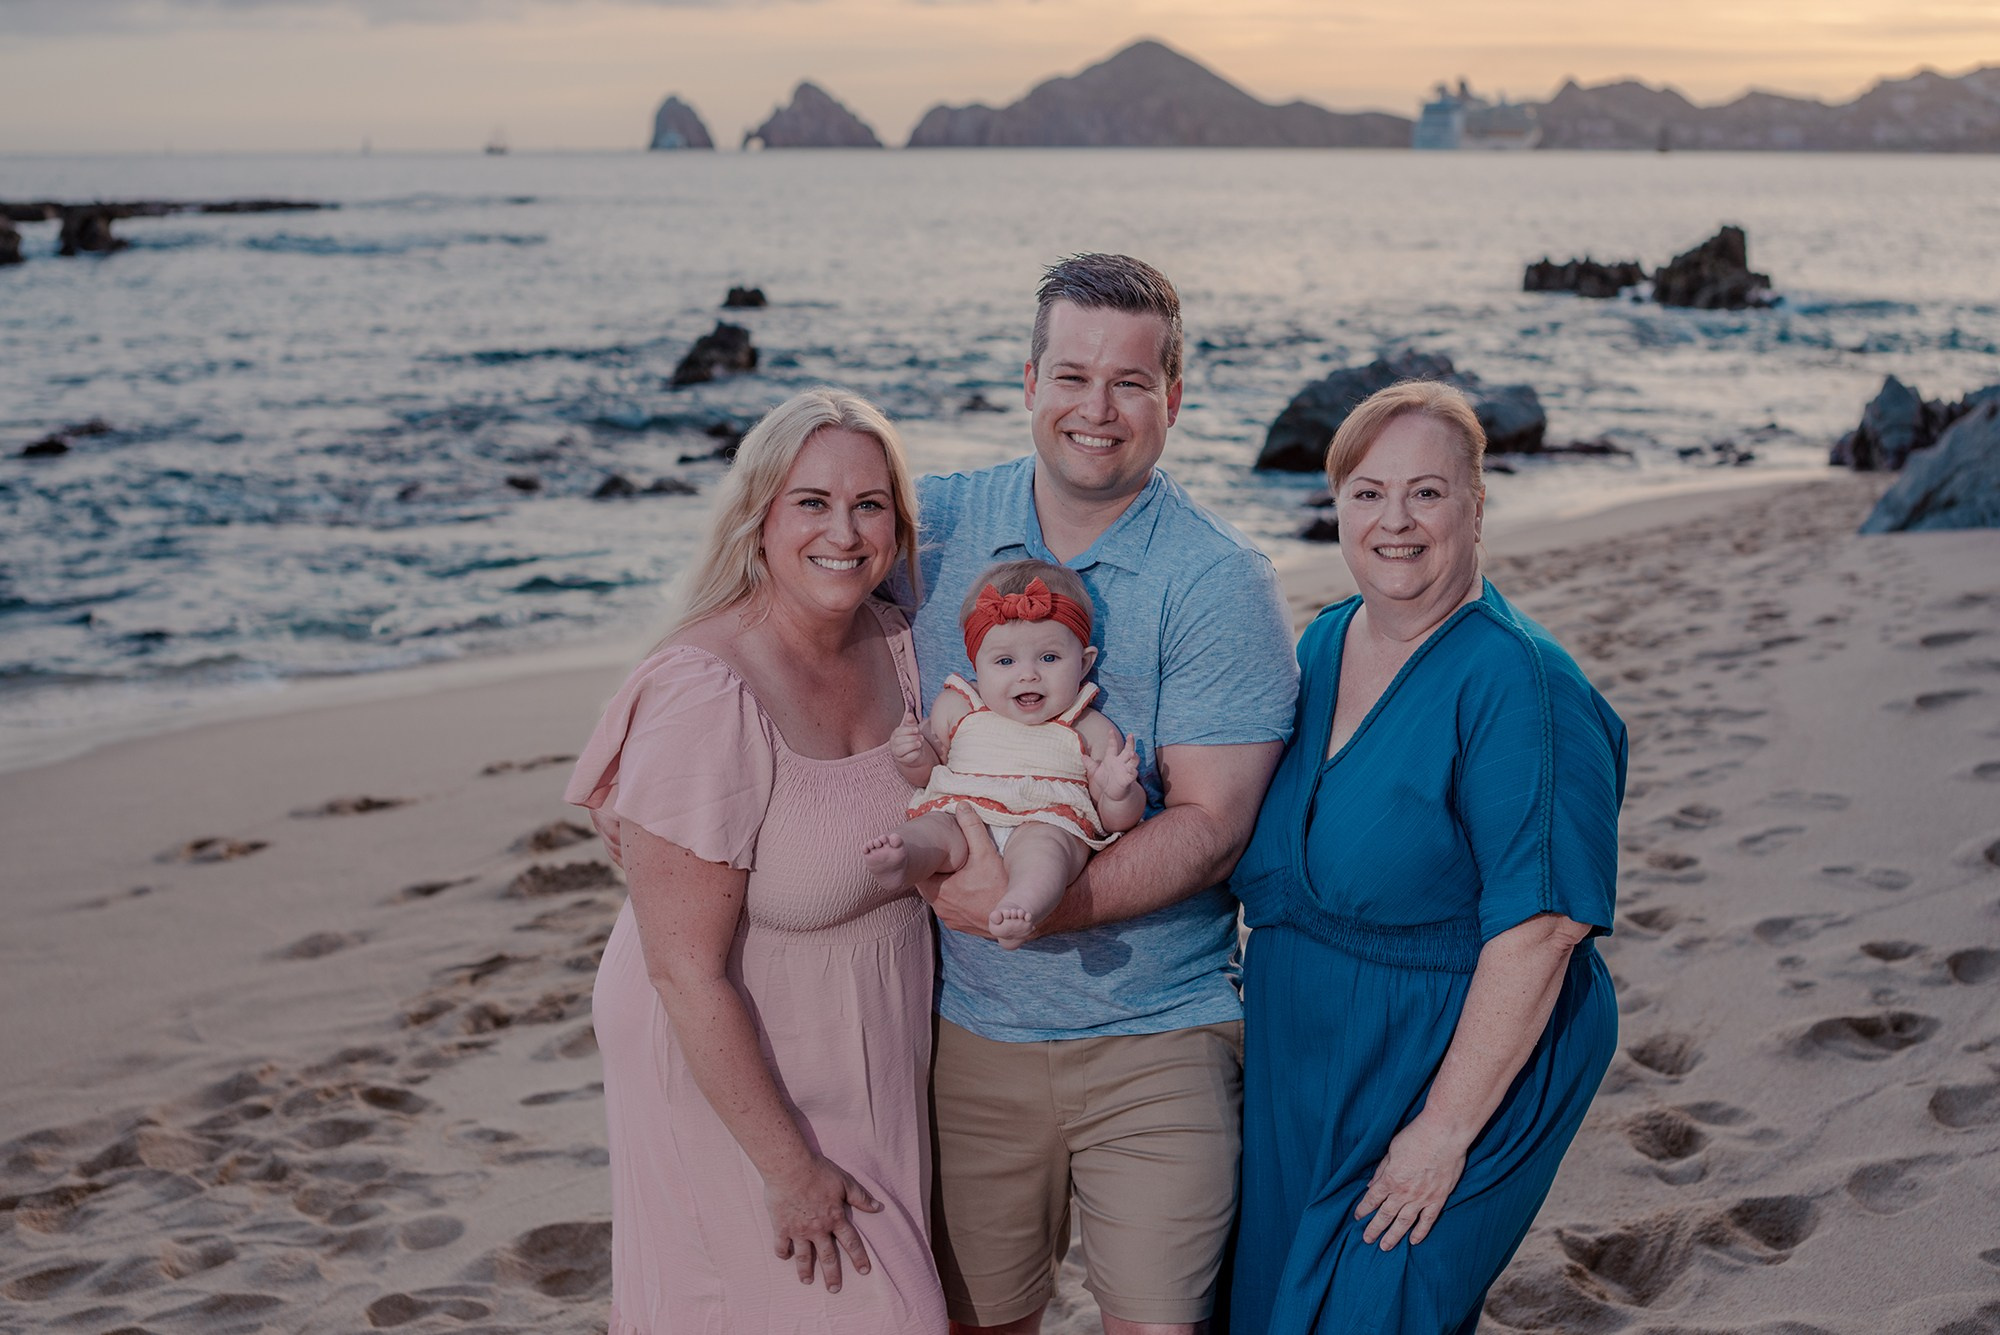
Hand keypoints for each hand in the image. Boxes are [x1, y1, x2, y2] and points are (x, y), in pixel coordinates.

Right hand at [765, 1153, 882, 1292]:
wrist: (790, 1167)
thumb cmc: (818, 1171)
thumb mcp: (845, 1181)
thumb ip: (861, 1197)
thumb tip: (879, 1207)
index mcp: (835, 1218)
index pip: (851, 1243)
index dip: (859, 1258)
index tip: (864, 1271)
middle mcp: (818, 1229)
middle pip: (827, 1256)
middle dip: (832, 1275)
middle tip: (834, 1290)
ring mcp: (798, 1230)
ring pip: (804, 1256)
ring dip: (805, 1270)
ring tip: (807, 1281)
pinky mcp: (781, 1227)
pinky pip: (781, 1245)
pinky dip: (782, 1252)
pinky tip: (784, 1257)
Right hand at [889, 709, 929, 772]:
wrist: (916, 754)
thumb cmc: (913, 739)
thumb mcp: (913, 729)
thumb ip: (911, 722)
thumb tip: (909, 714)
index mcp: (895, 735)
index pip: (898, 731)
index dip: (907, 730)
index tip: (916, 730)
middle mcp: (893, 744)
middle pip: (899, 741)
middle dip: (911, 738)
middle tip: (920, 737)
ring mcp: (897, 753)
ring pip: (901, 750)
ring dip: (912, 746)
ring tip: (919, 743)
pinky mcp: (903, 761)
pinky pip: (907, 758)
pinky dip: (913, 754)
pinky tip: (918, 751)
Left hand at [918, 804, 1003, 939]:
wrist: (1017, 920)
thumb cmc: (1000, 887)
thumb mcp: (986, 853)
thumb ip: (972, 828)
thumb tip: (961, 806)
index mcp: (938, 890)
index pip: (921, 870)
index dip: (927, 858)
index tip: (935, 848)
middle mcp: (940, 908)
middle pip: (929, 882)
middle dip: (936, 869)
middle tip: (946, 855)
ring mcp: (950, 919)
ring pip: (940, 895)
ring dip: (945, 883)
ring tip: (956, 869)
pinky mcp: (960, 925)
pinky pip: (951, 907)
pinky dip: (955, 897)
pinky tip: (967, 887)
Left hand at [1086, 729, 1140, 801]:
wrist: (1111, 794)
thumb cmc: (1105, 781)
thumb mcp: (1095, 772)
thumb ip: (1090, 764)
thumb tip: (1082, 756)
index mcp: (1112, 758)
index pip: (1113, 746)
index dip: (1111, 738)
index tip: (1110, 730)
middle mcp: (1121, 762)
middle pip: (1128, 750)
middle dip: (1130, 743)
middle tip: (1131, 735)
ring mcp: (1126, 770)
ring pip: (1133, 761)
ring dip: (1134, 757)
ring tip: (1132, 753)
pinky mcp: (1128, 779)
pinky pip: (1132, 774)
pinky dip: (1133, 772)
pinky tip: (1133, 770)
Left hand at [1354, 1115, 1467, 1249]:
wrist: (1444, 1135)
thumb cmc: (1416, 1137)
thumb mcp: (1391, 1150)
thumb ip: (1382, 1170)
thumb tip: (1371, 1185)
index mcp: (1390, 1179)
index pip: (1372, 1199)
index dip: (1364, 1209)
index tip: (1357, 1217)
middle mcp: (1404, 1193)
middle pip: (1385, 1215)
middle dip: (1374, 1229)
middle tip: (1367, 1240)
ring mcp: (1422, 1198)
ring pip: (1404, 1222)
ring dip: (1393, 1236)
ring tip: (1385, 1247)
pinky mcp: (1438, 1199)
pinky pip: (1428, 1220)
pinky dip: (1420, 1232)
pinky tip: (1414, 1241)